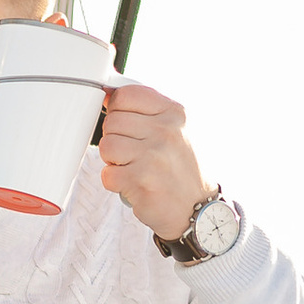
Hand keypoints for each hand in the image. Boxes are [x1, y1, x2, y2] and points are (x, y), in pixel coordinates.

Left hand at [98, 84, 208, 242]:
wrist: (197, 209)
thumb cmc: (182, 169)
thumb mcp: (179, 129)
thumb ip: (150, 112)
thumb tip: (110, 96)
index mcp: (175, 112)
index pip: (126, 95)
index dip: (117, 109)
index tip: (124, 123)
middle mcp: (166, 131)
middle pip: (112, 121)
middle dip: (115, 138)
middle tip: (131, 152)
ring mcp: (153, 155)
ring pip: (106, 146)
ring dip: (113, 160)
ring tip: (132, 166)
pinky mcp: (141, 180)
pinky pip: (107, 173)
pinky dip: (115, 181)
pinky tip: (132, 183)